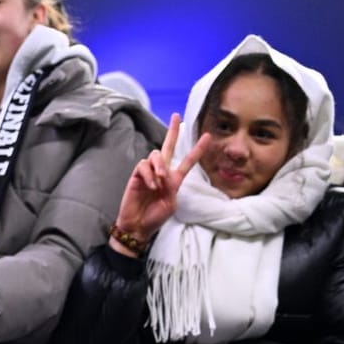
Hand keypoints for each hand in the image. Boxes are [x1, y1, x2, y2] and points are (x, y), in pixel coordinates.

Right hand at [111, 113, 211, 255]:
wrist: (138, 226)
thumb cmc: (155, 217)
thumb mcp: (171, 204)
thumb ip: (172, 187)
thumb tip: (164, 174)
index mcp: (173, 180)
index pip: (187, 161)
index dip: (197, 150)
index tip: (207, 137)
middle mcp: (161, 172)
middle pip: (168, 147)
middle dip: (172, 131)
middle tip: (176, 116)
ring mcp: (148, 173)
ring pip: (155, 155)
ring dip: (159, 166)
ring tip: (160, 180)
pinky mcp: (136, 175)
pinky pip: (143, 165)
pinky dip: (148, 174)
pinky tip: (150, 185)